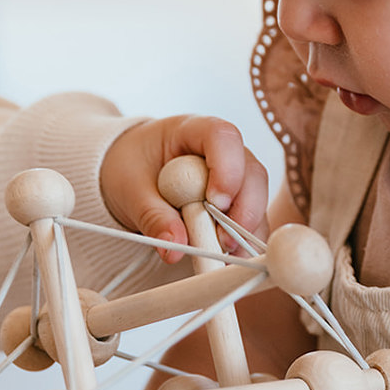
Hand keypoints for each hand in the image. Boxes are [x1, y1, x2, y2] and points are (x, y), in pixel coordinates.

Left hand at [100, 115, 268, 262]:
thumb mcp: (131, 190)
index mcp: (193, 131)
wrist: (131, 172)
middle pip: (252, 172)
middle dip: (244, 209)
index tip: (215, 203)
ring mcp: (236, 176)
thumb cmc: (131, 168)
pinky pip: (253, 222)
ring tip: (221, 255)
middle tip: (222, 241)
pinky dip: (244, 242)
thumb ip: (153, 216)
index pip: (223, 137)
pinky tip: (226, 258)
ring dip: (246, 231)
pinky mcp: (238, 203)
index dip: (227, 168)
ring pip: (258, 199)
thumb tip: (174, 248)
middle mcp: (224, 151)